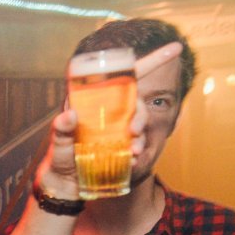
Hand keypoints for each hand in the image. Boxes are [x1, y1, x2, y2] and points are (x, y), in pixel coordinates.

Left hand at [36, 42, 184, 198]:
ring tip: (133, 152)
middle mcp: (107, 112)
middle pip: (135, 102)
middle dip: (142, 115)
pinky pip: (136, 144)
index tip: (176, 48)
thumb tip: (69, 115)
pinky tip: (131, 162)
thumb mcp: (58, 145)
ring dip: (141, 136)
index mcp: (93, 101)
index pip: (122, 76)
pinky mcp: (120, 145)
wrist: (64, 186)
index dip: (151, 61)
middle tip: (135, 132)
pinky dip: (138, 153)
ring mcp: (115, 128)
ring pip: (138, 123)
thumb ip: (61, 131)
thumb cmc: (58, 161)